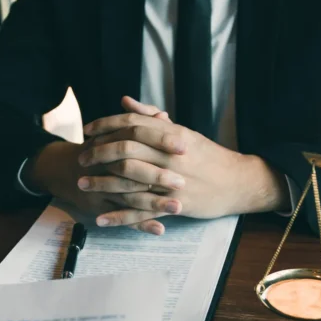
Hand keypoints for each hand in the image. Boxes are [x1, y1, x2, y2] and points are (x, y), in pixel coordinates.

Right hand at [24, 137, 172, 234]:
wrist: (63, 169)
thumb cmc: (97, 149)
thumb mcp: (115, 133)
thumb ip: (141, 124)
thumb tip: (164, 116)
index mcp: (112, 140)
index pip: (137, 135)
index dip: (160, 141)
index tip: (185, 146)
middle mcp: (105, 163)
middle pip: (132, 168)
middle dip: (158, 176)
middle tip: (183, 182)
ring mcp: (100, 186)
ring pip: (129, 196)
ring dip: (154, 204)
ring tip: (178, 207)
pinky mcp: (98, 206)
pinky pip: (122, 217)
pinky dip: (140, 224)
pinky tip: (160, 229)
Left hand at [79, 97, 288, 225]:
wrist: (239, 182)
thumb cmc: (208, 156)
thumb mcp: (182, 132)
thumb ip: (151, 118)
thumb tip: (124, 102)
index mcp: (172, 134)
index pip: (132, 125)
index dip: (106, 126)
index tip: (87, 131)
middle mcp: (170, 155)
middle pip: (125, 150)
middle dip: (99, 153)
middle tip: (82, 159)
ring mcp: (172, 181)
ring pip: (129, 181)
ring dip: (102, 183)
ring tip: (82, 185)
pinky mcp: (175, 204)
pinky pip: (141, 211)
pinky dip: (119, 216)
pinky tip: (101, 218)